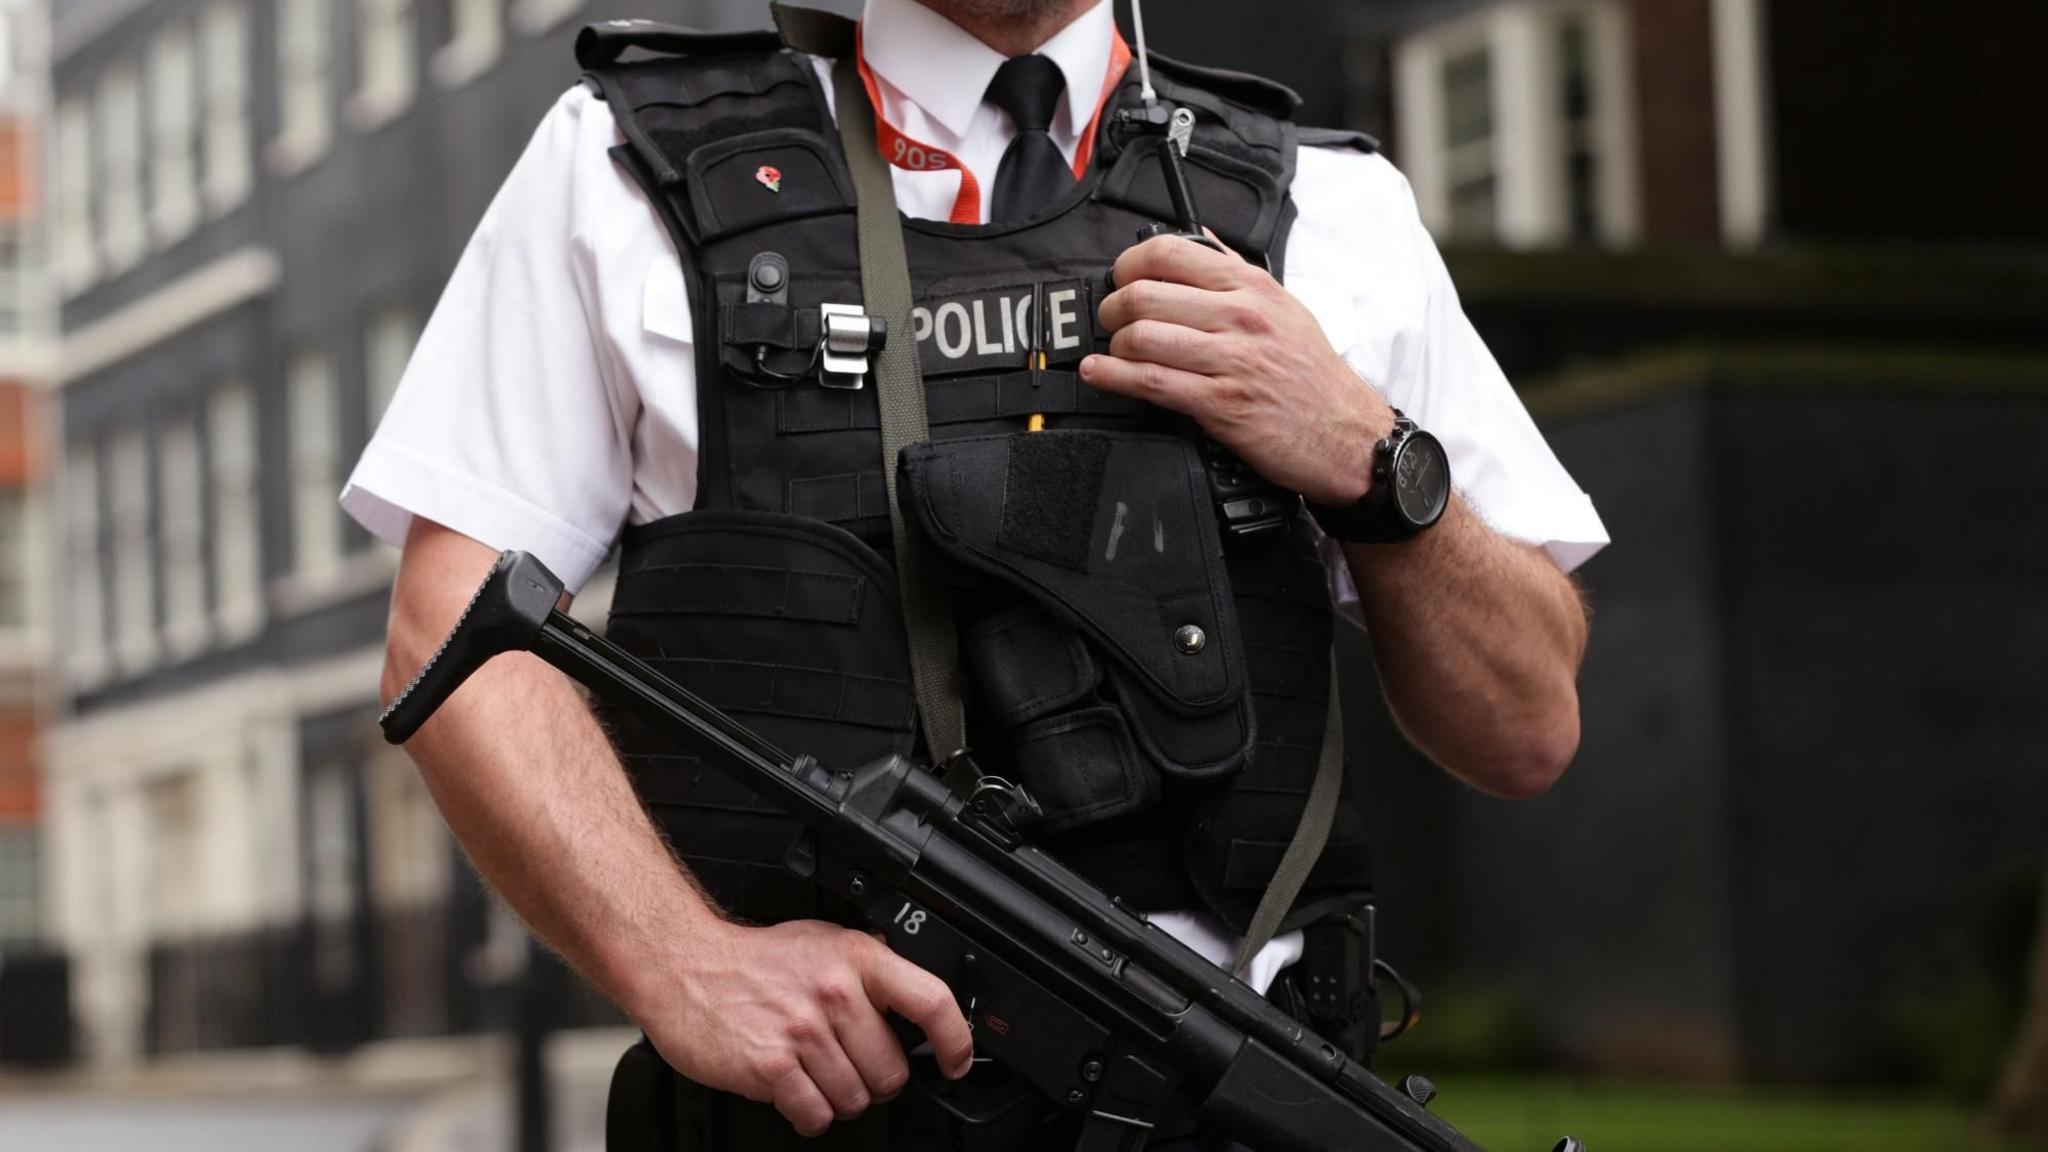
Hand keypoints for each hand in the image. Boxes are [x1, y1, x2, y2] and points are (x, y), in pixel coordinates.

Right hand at [641, 919, 973, 1135]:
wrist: (685, 966)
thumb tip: (912, 990)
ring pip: (855, 1100)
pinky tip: (795, 1090)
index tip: (956, 1061)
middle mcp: (834, 993)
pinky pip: (815, 1115)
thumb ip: (867, 964)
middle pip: (892, 1072)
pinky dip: (808, 1113)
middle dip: (875, 1080)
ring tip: (815, 1072)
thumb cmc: (754, 960)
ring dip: (838, 1098)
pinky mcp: (770, 1066)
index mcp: (856, 958)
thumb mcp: (823, 940)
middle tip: (850, 1065)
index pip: (931, 1001)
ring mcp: (802, 1031)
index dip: (954, 1041)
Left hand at [1083, 235, 1392, 505]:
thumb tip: (1201, 240)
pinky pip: (1150, 382)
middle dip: (1113, 308)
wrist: (1348, 434)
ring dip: (1113, 346)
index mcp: (1252, 287)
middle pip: (1145, 294)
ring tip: (1113, 352)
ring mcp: (1231, 361)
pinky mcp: (1221, 404)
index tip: (1120, 279)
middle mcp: (1241, 317)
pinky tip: (1100, 375)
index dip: (1129, 264)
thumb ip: (1238, 273)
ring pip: (1142, 337)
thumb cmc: (1314, 375)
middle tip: (1111, 320)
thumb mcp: (1285, 309)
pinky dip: (1113, 377)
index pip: (1171, 253)